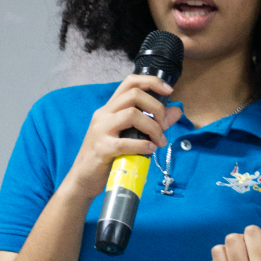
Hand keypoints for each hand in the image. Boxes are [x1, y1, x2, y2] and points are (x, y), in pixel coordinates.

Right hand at [61, 74, 181, 202]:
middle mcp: (104, 114)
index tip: (169, 90)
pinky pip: (125, 142)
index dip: (152, 81)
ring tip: (159, 142)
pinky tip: (149, 150)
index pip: (130, 82)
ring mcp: (101, 130)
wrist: (84, 179)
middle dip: (156, 108)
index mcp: (110, 109)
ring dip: (152, 127)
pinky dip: (142, 145)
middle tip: (164, 126)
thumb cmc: (108, 157)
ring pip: (131, 114)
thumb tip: (176, 110)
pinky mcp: (102, 148)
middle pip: (134, 95)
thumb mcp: (130, 136)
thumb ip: (153, 122)